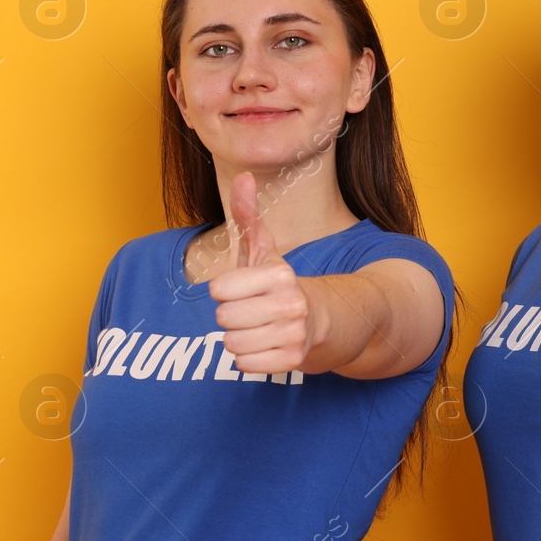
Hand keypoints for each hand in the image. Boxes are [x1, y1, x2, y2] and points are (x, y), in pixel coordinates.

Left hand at [208, 172, 312, 375]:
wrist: (322, 320)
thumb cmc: (279, 285)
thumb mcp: (263, 250)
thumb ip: (248, 215)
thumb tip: (243, 175)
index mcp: (280, 274)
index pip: (218, 289)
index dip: (226, 290)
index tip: (245, 289)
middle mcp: (291, 304)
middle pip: (223, 318)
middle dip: (231, 316)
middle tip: (252, 311)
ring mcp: (294, 334)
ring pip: (231, 344)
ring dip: (239, 338)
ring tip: (258, 328)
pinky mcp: (293, 360)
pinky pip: (244, 365)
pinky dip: (249, 358)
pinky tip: (266, 345)